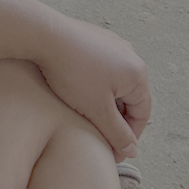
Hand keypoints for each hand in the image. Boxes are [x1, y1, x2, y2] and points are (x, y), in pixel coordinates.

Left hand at [31, 8, 150, 159]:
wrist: (46, 35)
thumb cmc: (73, 72)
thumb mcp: (98, 111)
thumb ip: (118, 134)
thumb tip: (132, 149)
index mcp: (137, 73)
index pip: (142, 114)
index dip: (128, 138)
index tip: (113, 152)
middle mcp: (130, 55)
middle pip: (130, 98)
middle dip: (116, 120)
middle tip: (98, 136)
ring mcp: (114, 44)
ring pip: (116, 84)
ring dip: (106, 103)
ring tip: (87, 114)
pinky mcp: (97, 39)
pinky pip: (104, 69)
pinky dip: (96, 85)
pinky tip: (79, 91)